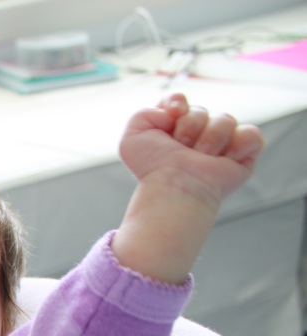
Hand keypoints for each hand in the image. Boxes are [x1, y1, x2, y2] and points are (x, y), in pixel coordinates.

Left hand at [119, 93, 263, 207]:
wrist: (174, 185)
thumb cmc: (152, 167)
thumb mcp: (132, 137)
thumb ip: (143, 113)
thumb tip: (176, 110)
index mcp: (171, 130)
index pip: (178, 100)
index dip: (177, 101)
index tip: (174, 113)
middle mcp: (196, 135)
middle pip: (201, 110)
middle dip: (189, 126)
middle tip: (182, 148)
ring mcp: (220, 144)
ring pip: (226, 119)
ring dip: (210, 138)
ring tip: (200, 157)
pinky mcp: (242, 154)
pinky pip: (252, 134)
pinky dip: (239, 144)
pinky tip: (223, 159)